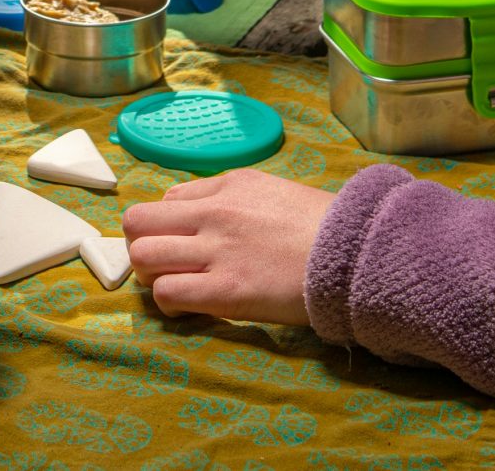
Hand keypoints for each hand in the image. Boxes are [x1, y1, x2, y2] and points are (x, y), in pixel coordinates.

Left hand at [123, 170, 335, 325]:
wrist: (356, 252)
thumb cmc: (323, 227)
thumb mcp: (273, 191)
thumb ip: (233, 198)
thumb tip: (202, 212)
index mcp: (227, 186)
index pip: (165, 200)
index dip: (165, 226)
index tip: (180, 244)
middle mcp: (213, 214)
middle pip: (137, 223)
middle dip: (143, 247)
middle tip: (166, 266)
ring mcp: (217, 251)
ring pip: (143, 257)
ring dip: (151, 276)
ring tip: (175, 286)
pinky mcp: (226, 291)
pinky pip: (167, 293)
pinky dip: (168, 303)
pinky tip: (188, 307)